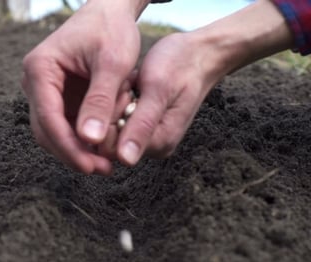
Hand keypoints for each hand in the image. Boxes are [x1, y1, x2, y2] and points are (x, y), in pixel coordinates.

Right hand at [22, 1, 146, 174]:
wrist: (110, 12)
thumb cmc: (110, 29)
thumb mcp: (112, 63)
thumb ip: (100, 100)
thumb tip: (89, 140)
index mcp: (40, 69)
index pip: (48, 118)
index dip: (68, 147)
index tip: (90, 166)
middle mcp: (36, 81)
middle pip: (46, 130)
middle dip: (72, 152)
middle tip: (101, 169)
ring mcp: (46, 90)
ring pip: (54, 131)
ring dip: (77, 148)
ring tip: (105, 162)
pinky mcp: (59, 96)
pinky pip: (65, 124)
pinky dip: (83, 137)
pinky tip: (102, 146)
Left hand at [116, 0, 292, 165]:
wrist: (200, 53)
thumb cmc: (180, 66)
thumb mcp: (158, 91)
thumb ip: (141, 126)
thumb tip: (126, 159)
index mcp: (158, 143)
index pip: (111, 147)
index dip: (110, 118)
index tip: (128, 93)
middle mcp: (154, 146)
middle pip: (111, 137)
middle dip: (114, 109)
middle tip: (133, 86)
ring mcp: (149, 136)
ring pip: (113, 124)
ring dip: (118, 101)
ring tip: (137, 84)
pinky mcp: (146, 125)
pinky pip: (120, 116)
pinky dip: (122, 99)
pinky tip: (136, 86)